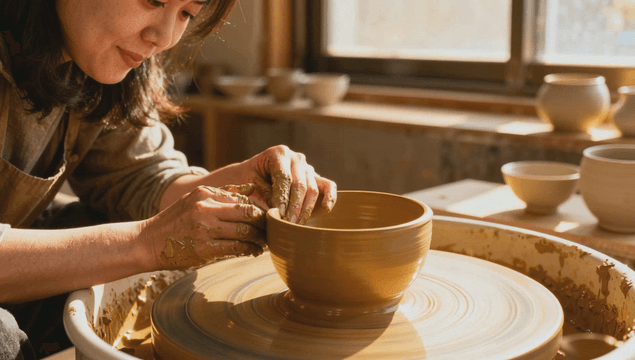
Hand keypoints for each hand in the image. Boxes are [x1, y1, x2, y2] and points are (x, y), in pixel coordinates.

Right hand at [141, 185, 265, 269]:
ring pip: (245, 231)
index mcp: (205, 193)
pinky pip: (236, 248)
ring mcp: (205, 228)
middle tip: (271, 229)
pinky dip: (249, 250)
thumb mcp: (194, 199)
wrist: (146, 242)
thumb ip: (222, 194)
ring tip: (263, 242)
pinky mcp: (204, 248)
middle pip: (248, 212)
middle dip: (263, 222)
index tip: (267, 217)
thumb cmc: (174, 222)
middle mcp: (205, 208)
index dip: (260, 209)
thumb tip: (252, 188)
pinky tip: (253, 251)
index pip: (243, 198)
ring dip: (259, 238)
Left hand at [242, 145, 336, 223]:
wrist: (249, 175)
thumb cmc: (247, 180)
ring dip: (306, 209)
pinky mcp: (315, 178)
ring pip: (312, 188)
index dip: (282, 197)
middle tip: (289, 223)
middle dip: (294, 207)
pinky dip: (330, 196)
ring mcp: (307, 167)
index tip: (278, 214)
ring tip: (297, 224)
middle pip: (300, 184)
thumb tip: (280, 211)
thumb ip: (265, 194)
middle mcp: (295, 158)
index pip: (284, 178)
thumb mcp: (250, 184)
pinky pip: (327, 185)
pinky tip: (326, 209)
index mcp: (278, 153)